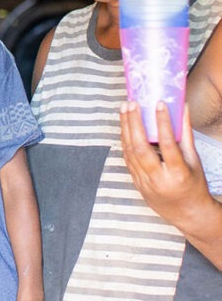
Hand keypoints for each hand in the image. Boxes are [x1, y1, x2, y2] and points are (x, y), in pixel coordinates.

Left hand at [120, 100, 210, 226]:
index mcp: (177, 174)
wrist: (187, 214)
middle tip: (132, 103)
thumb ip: (185, 134)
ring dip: (125, 128)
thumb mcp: (194, 161)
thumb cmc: (193, 185)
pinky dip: (125, 140)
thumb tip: (182, 108)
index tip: (159, 104)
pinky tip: (124, 126)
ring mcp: (144, 182)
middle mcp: (158, 179)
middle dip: (134, 123)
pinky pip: (126, 158)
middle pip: (140, 148)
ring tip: (124, 109)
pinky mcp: (135, 182)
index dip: (162, 123)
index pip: (167, 145)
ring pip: (129, 152)